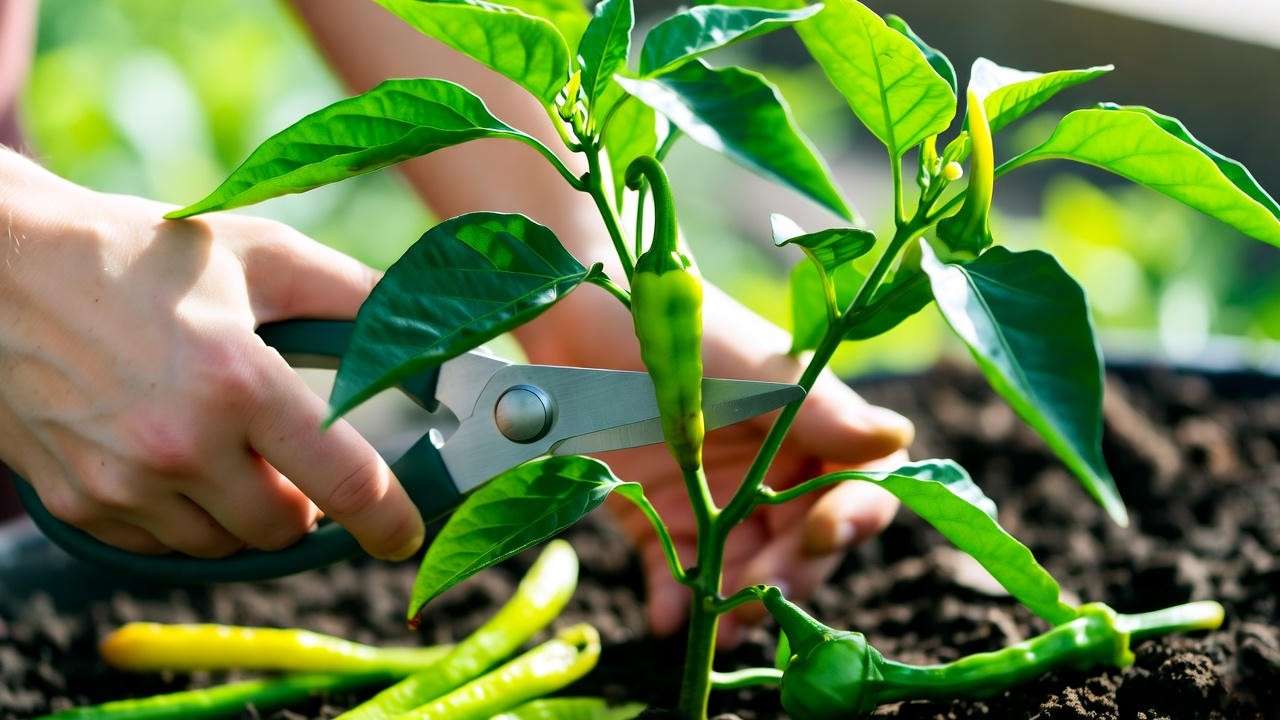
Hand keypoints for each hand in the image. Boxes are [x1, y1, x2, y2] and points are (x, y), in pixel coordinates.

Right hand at [0, 150, 423, 559]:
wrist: (1, 271)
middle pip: (284, 531)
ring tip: (223, 447)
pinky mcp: (77, 504)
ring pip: (222, 546)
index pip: (344, 482)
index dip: (388, 519)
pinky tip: (170, 458)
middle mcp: (180, 444)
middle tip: (290, 457)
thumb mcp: (259, 255)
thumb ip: (354, 294)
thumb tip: (427, 332)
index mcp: (238, 380)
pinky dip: (181, 518)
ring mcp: (122, 483)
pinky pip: (159, 546)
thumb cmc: (137, 256)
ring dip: (241, 514)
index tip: (402, 533)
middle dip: (304, 505)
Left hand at [517, 280, 912, 646]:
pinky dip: (674, 602)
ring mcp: (716, 502)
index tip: (823, 535)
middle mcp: (770, 473)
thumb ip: (816, 411)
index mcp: (808, 429)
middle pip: (804, 545)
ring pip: (747, 573)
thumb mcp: (746, 369)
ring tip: (718, 627)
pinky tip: (666, 619)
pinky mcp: (658, 521)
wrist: (577, 316)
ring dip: (738, 605)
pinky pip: (676, 575)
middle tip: (759, 598)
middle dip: (789, 577)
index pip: (858, 486)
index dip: (852, 518)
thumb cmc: (675, 327)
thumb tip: (900, 440)